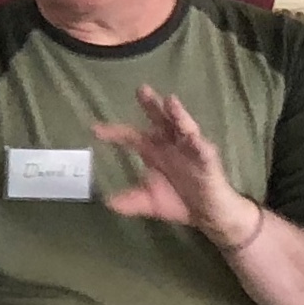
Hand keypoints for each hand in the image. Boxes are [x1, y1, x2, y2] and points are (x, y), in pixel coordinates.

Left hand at [95, 86, 260, 245]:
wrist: (207, 215)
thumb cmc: (178, 201)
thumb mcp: (148, 202)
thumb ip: (129, 201)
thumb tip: (108, 203)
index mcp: (155, 151)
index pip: (132, 137)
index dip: (115, 132)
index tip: (95, 129)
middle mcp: (172, 145)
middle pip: (161, 121)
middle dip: (152, 105)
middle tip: (141, 90)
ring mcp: (191, 150)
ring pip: (185, 128)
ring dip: (178, 114)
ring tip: (170, 101)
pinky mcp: (208, 161)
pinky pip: (203, 150)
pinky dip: (198, 142)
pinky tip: (193, 136)